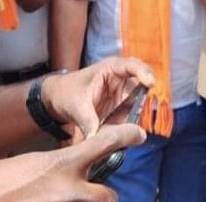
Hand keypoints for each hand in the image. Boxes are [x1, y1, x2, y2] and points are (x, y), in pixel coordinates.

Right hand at [0, 123, 143, 200]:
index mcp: (62, 164)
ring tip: (62, 198)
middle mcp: (70, 188)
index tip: (138, 134)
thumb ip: (54, 167)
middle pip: (108, 196)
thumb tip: (66, 171)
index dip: (125, 136)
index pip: (105, 143)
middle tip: (94, 194)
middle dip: (103, 197)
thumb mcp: (27, 165)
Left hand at [41, 57, 155, 136]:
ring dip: (134, 118)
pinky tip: (121, 136)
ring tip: (127, 131)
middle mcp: (120, 81)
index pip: (132, 66)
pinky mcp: (119, 110)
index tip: (150, 83)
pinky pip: (128, 118)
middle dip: (142, 102)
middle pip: (140, 89)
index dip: (143, 72)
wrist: (55, 100)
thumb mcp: (75, 105)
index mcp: (110, 69)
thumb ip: (88, 121)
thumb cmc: (65, 92)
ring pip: (136, 106)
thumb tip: (96, 138)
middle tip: (139, 116)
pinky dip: (126, 127)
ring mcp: (121, 96)